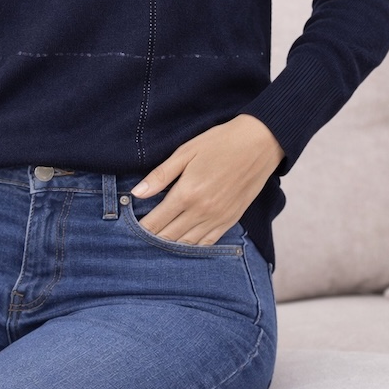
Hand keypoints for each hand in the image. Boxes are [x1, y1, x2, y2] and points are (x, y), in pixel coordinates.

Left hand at [131, 114, 283, 245]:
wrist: (260, 144)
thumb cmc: (220, 143)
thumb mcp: (185, 152)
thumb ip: (160, 175)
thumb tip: (136, 193)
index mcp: (187, 194)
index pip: (156, 222)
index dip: (140, 228)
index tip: (129, 228)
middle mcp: (202, 212)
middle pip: (169, 236)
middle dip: (151, 239)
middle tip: (138, 239)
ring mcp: (218, 219)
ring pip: (187, 243)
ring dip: (170, 245)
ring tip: (157, 242)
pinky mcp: (231, 220)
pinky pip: (208, 243)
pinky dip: (192, 246)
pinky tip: (183, 242)